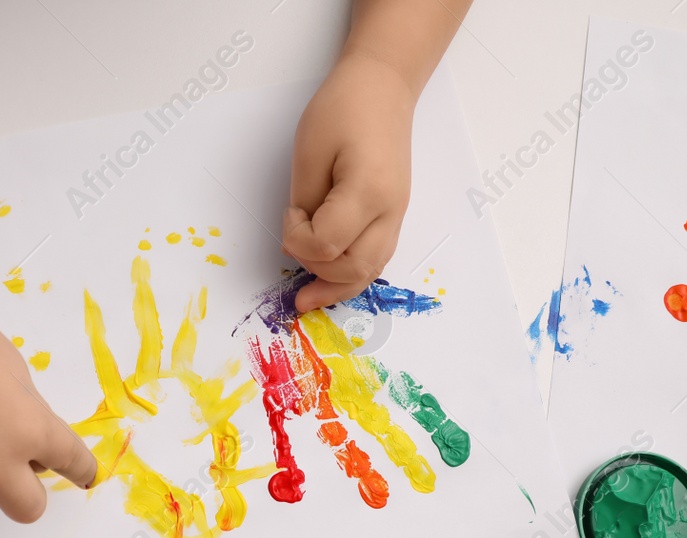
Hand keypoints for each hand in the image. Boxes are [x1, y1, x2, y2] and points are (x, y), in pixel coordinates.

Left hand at [283, 51, 416, 313]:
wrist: (383, 88)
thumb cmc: (343, 110)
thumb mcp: (310, 151)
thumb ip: (306, 203)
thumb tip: (300, 244)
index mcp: (368, 190)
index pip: (327, 243)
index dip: (298, 238)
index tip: (290, 213)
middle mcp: (390, 211)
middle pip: (353, 268)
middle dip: (315, 266)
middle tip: (294, 242)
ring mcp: (397, 216)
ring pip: (369, 272)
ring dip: (335, 287)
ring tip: (305, 299)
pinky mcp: (393, 217)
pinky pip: (374, 260)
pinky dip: (349, 276)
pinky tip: (326, 285)